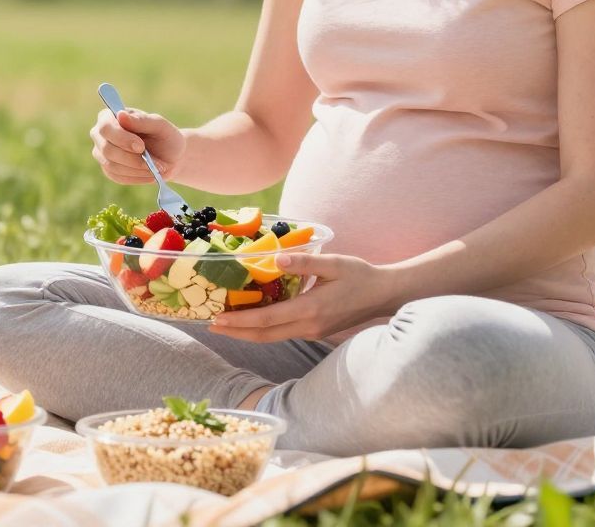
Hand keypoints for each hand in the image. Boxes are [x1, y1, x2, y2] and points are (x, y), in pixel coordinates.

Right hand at [89, 107, 186, 184]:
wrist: (170, 157)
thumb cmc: (164, 136)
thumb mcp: (159, 126)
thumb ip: (141, 120)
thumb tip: (120, 114)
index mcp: (110, 116)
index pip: (106, 127)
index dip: (121, 138)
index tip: (141, 146)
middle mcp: (100, 134)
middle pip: (107, 149)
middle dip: (132, 158)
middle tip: (154, 163)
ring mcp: (102, 153)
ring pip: (112, 165)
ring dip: (137, 169)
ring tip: (157, 169)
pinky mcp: (108, 170)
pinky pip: (117, 177)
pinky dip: (136, 177)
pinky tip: (150, 175)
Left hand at [208, 253, 402, 342]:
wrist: (384, 295)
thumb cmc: (361, 275)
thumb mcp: (334, 263)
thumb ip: (305, 262)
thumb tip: (276, 257)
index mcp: (311, 309)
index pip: (267, 320)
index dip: (239, 321)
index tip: (217, 319)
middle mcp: (308, 326)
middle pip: (264, 336)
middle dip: (235, 332)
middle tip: (210, 325)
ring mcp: (311, 332)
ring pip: (272, 337)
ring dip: (247, 332)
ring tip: (224, 324)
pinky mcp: (314, 331)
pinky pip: (282, 333)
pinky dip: (263, 328)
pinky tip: (251, 318)